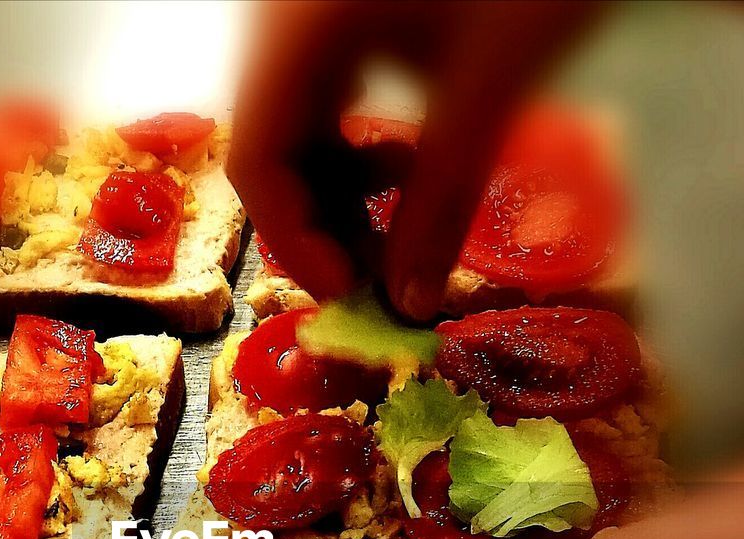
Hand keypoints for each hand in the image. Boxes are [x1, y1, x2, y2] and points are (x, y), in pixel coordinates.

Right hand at [228, 1, 597, 319]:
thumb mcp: (488, 89)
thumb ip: (439, 204)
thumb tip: (410, 303)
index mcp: (297, 24)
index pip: (254, 155)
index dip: (295, 240)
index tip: (354, 294)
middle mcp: (283, 11)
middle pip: (268, 137)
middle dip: (323, 216)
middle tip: (383, 270)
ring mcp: (309, 4)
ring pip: (296, 114)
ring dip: (342, 182)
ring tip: (406, 210)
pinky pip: (325, 81)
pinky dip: (358, 134)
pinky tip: (409, 152)